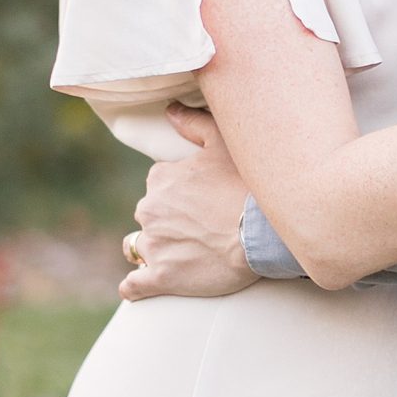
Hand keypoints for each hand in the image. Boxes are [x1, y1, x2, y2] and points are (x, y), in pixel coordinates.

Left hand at [120, 106, 255, 300]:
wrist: (262, 233)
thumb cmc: (247, 185)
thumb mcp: (223, 143)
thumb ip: (193, 123)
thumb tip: (170, 110)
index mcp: (161, 179)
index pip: (159, 183)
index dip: (178, 191)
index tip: (199, 200)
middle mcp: (150, 210)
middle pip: (149, 215)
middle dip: (165, 220)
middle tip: (197, 227)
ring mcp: (154, 245)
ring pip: (137, 247)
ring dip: (150, 249)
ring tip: (175, 253)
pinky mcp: (161, 277)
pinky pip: (134, 285)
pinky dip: (135, 286)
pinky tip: (139, 286)